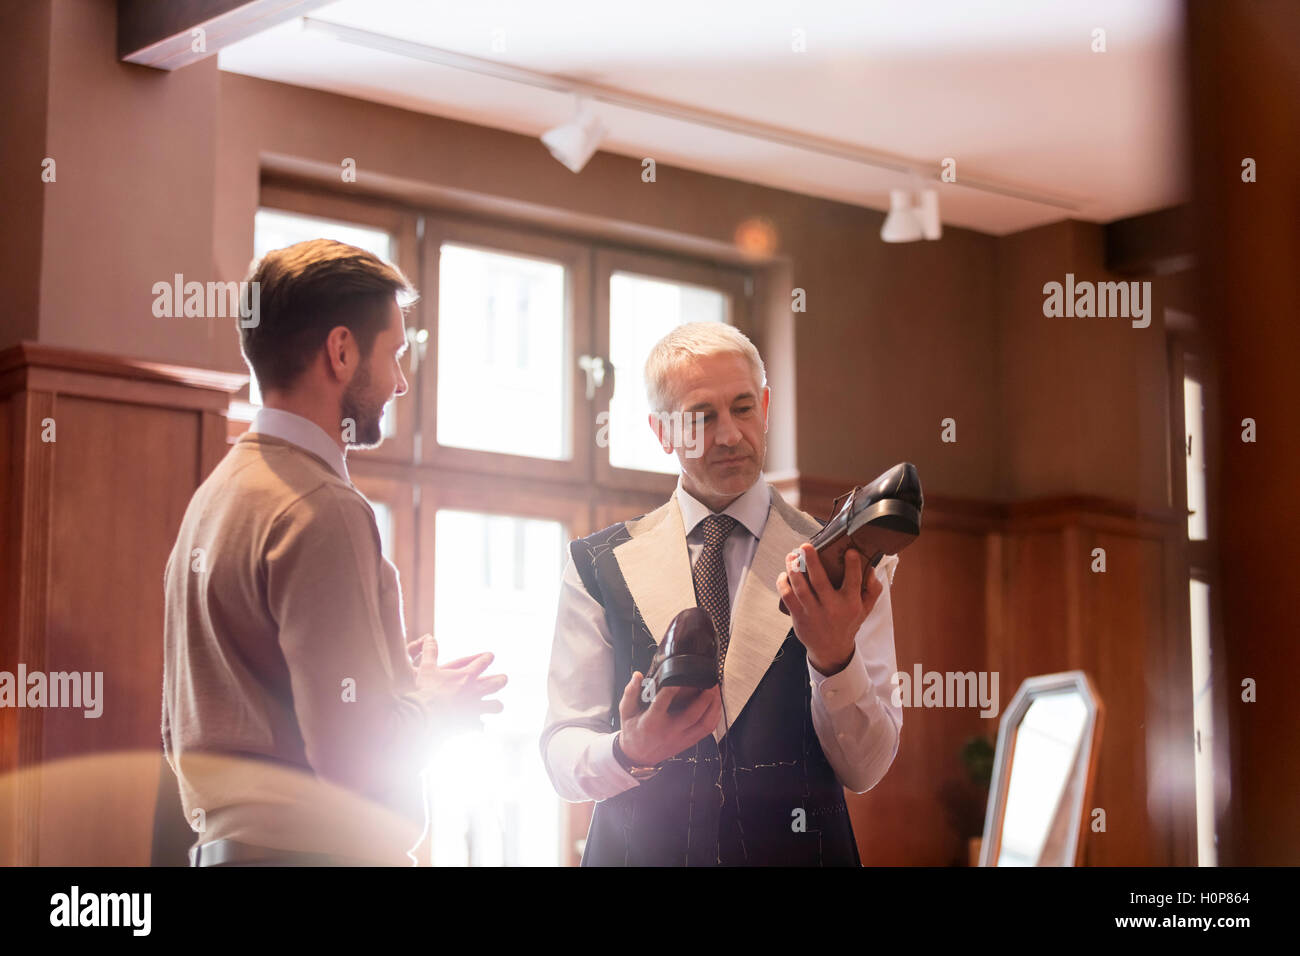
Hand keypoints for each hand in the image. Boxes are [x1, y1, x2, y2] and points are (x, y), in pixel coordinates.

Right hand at [410, 634, 507, 733]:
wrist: (424, 716)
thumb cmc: (425, 690)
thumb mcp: (427, 668)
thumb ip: (430, 652)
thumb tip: (429, 637)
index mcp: (466, 676)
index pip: (484, 662)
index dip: (488, 657)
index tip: (490, 656)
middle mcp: (475, 691)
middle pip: (498, 683)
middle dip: (501, 680)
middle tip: (502, 679)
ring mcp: (475, 708)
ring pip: (496, 706)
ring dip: (495, 704)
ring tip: (493, 704)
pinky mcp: (471, 723)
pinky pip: (480, 726)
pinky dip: (477, 725)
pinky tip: (475, 725)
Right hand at [615, 670, 720, 766]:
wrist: (637, 756)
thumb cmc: (633, 731)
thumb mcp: (626, 711)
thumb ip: (630, 692)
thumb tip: (637, 675)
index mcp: (651, 722)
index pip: (663, 702)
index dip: (673, 687)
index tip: (680, 675)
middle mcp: (668, 731)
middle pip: (692, 715)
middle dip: (704, 697)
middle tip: (710, 682)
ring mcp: (680, 738)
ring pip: (704, 724)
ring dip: (714, 706)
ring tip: (717, 690)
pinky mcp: (688, 742)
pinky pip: (706, 730)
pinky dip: (714, 717)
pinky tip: (716, 705)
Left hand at [776, 545, 882, 675]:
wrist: (831, 649)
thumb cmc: (848, 623)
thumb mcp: (866, 608)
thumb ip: (872, 589)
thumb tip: (871, 569)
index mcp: (851, 604)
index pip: (853, 581)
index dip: (852, 566)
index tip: (849, 551)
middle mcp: (832, 608)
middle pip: (820, 581)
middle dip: (812, 562)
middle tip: (806, 546)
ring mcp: (813, 613)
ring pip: (800, 588)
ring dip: (794, 569)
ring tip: (791, 555)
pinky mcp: (798, 617)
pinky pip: (788, 597)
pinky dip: (783, 584)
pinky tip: (784, 574)